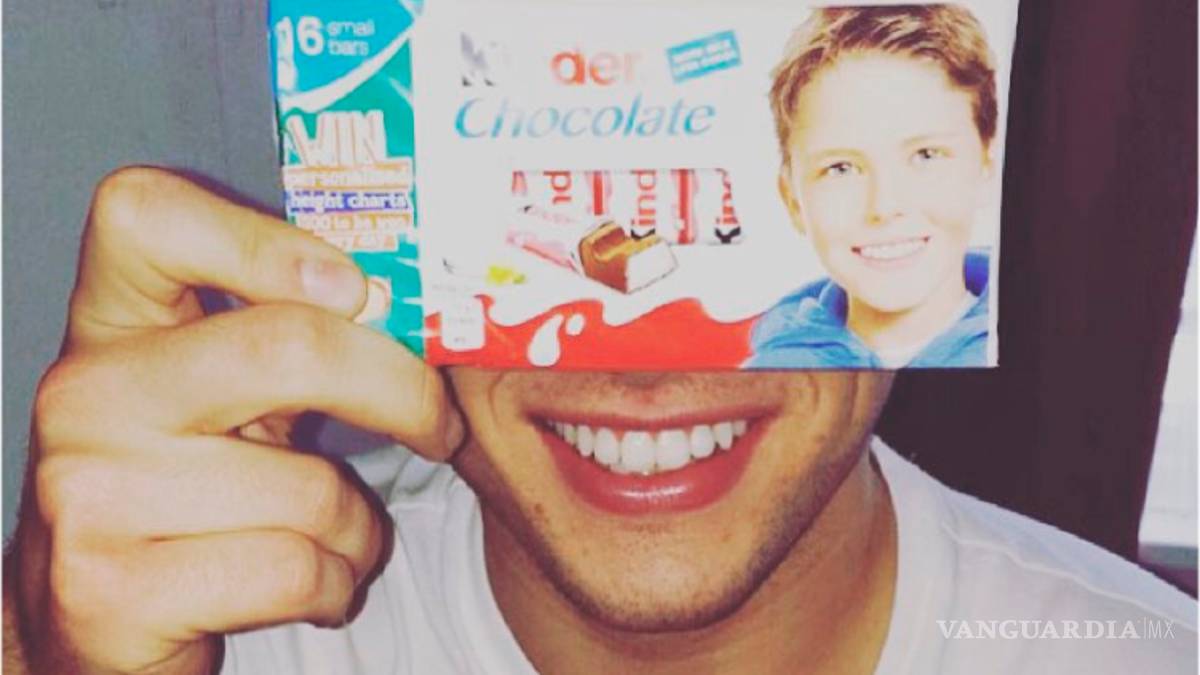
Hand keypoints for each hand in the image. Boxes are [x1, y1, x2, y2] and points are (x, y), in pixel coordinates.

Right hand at [9, 168, 463, 673]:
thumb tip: (429, 308)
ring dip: (361, 525)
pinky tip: (311, 584)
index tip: (356, 291)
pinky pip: (294, 569)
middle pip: (284, 346)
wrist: (102, 619)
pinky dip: (335, 583)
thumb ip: (292, 338)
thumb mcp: (225, 395)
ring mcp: (89, 492)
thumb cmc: (192, 488)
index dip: (264, 238)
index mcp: (112, 322)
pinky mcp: (112, 590)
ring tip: (337, 535)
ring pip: (310, 489)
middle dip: (400, 391)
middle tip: (438, 423)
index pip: (146, 214)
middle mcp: (86, 393)